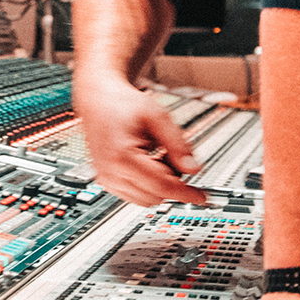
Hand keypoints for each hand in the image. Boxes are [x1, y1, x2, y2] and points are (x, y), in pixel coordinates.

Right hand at [72, 67, 206, 205]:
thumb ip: (178, 144)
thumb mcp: (157, 116)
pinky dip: (147, 186)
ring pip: (145, 200)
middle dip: (171, 183)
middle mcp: (110, 172)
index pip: (161, 186)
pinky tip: (148, 163)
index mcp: (122, 156)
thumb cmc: (122, 103)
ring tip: (158, 156)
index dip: (185, 193)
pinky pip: (133, 196)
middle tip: (174, 157)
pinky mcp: (106, 180)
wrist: (98, 99)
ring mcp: (106, 178)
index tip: (201, 196)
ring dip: (159, 186)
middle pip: (155, 196)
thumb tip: (194, 169)